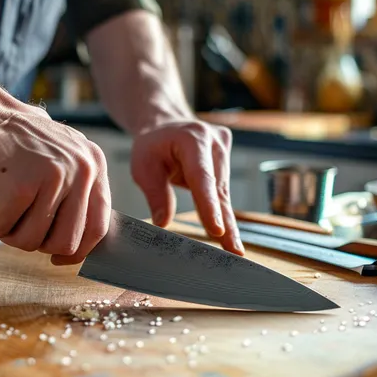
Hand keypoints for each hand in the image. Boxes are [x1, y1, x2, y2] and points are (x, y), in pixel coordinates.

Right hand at [0, 103, 111, 264]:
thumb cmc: (14, 143)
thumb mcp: (60, 159)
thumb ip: (76, 194)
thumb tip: (81, 244)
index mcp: (93, 164)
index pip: (98, 226)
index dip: (77, 251)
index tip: (59, 257)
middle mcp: (80, 170)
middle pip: (66, 241)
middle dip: (38, 243)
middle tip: (17, 225)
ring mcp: (51, 178)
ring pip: (32, 241)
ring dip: (8, 232)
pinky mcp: (19, 187)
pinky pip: (3, 230)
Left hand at [130, 119, 243, 254]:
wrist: (165, 125)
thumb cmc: (152, 145)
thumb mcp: (143, 167)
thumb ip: (155, 194)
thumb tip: (163, 223)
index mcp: (192, 138)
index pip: (201, 177)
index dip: (209, 205)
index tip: (216, 229)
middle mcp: (214, 141)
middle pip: (218, 189)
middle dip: (224, 222)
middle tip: (233, 251)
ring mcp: (224, 148)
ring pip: (223, 192)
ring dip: (224, 220)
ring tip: (231, 249)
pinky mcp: (227, 157)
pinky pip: (223, 190)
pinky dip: (222, 211)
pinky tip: (227, 235)